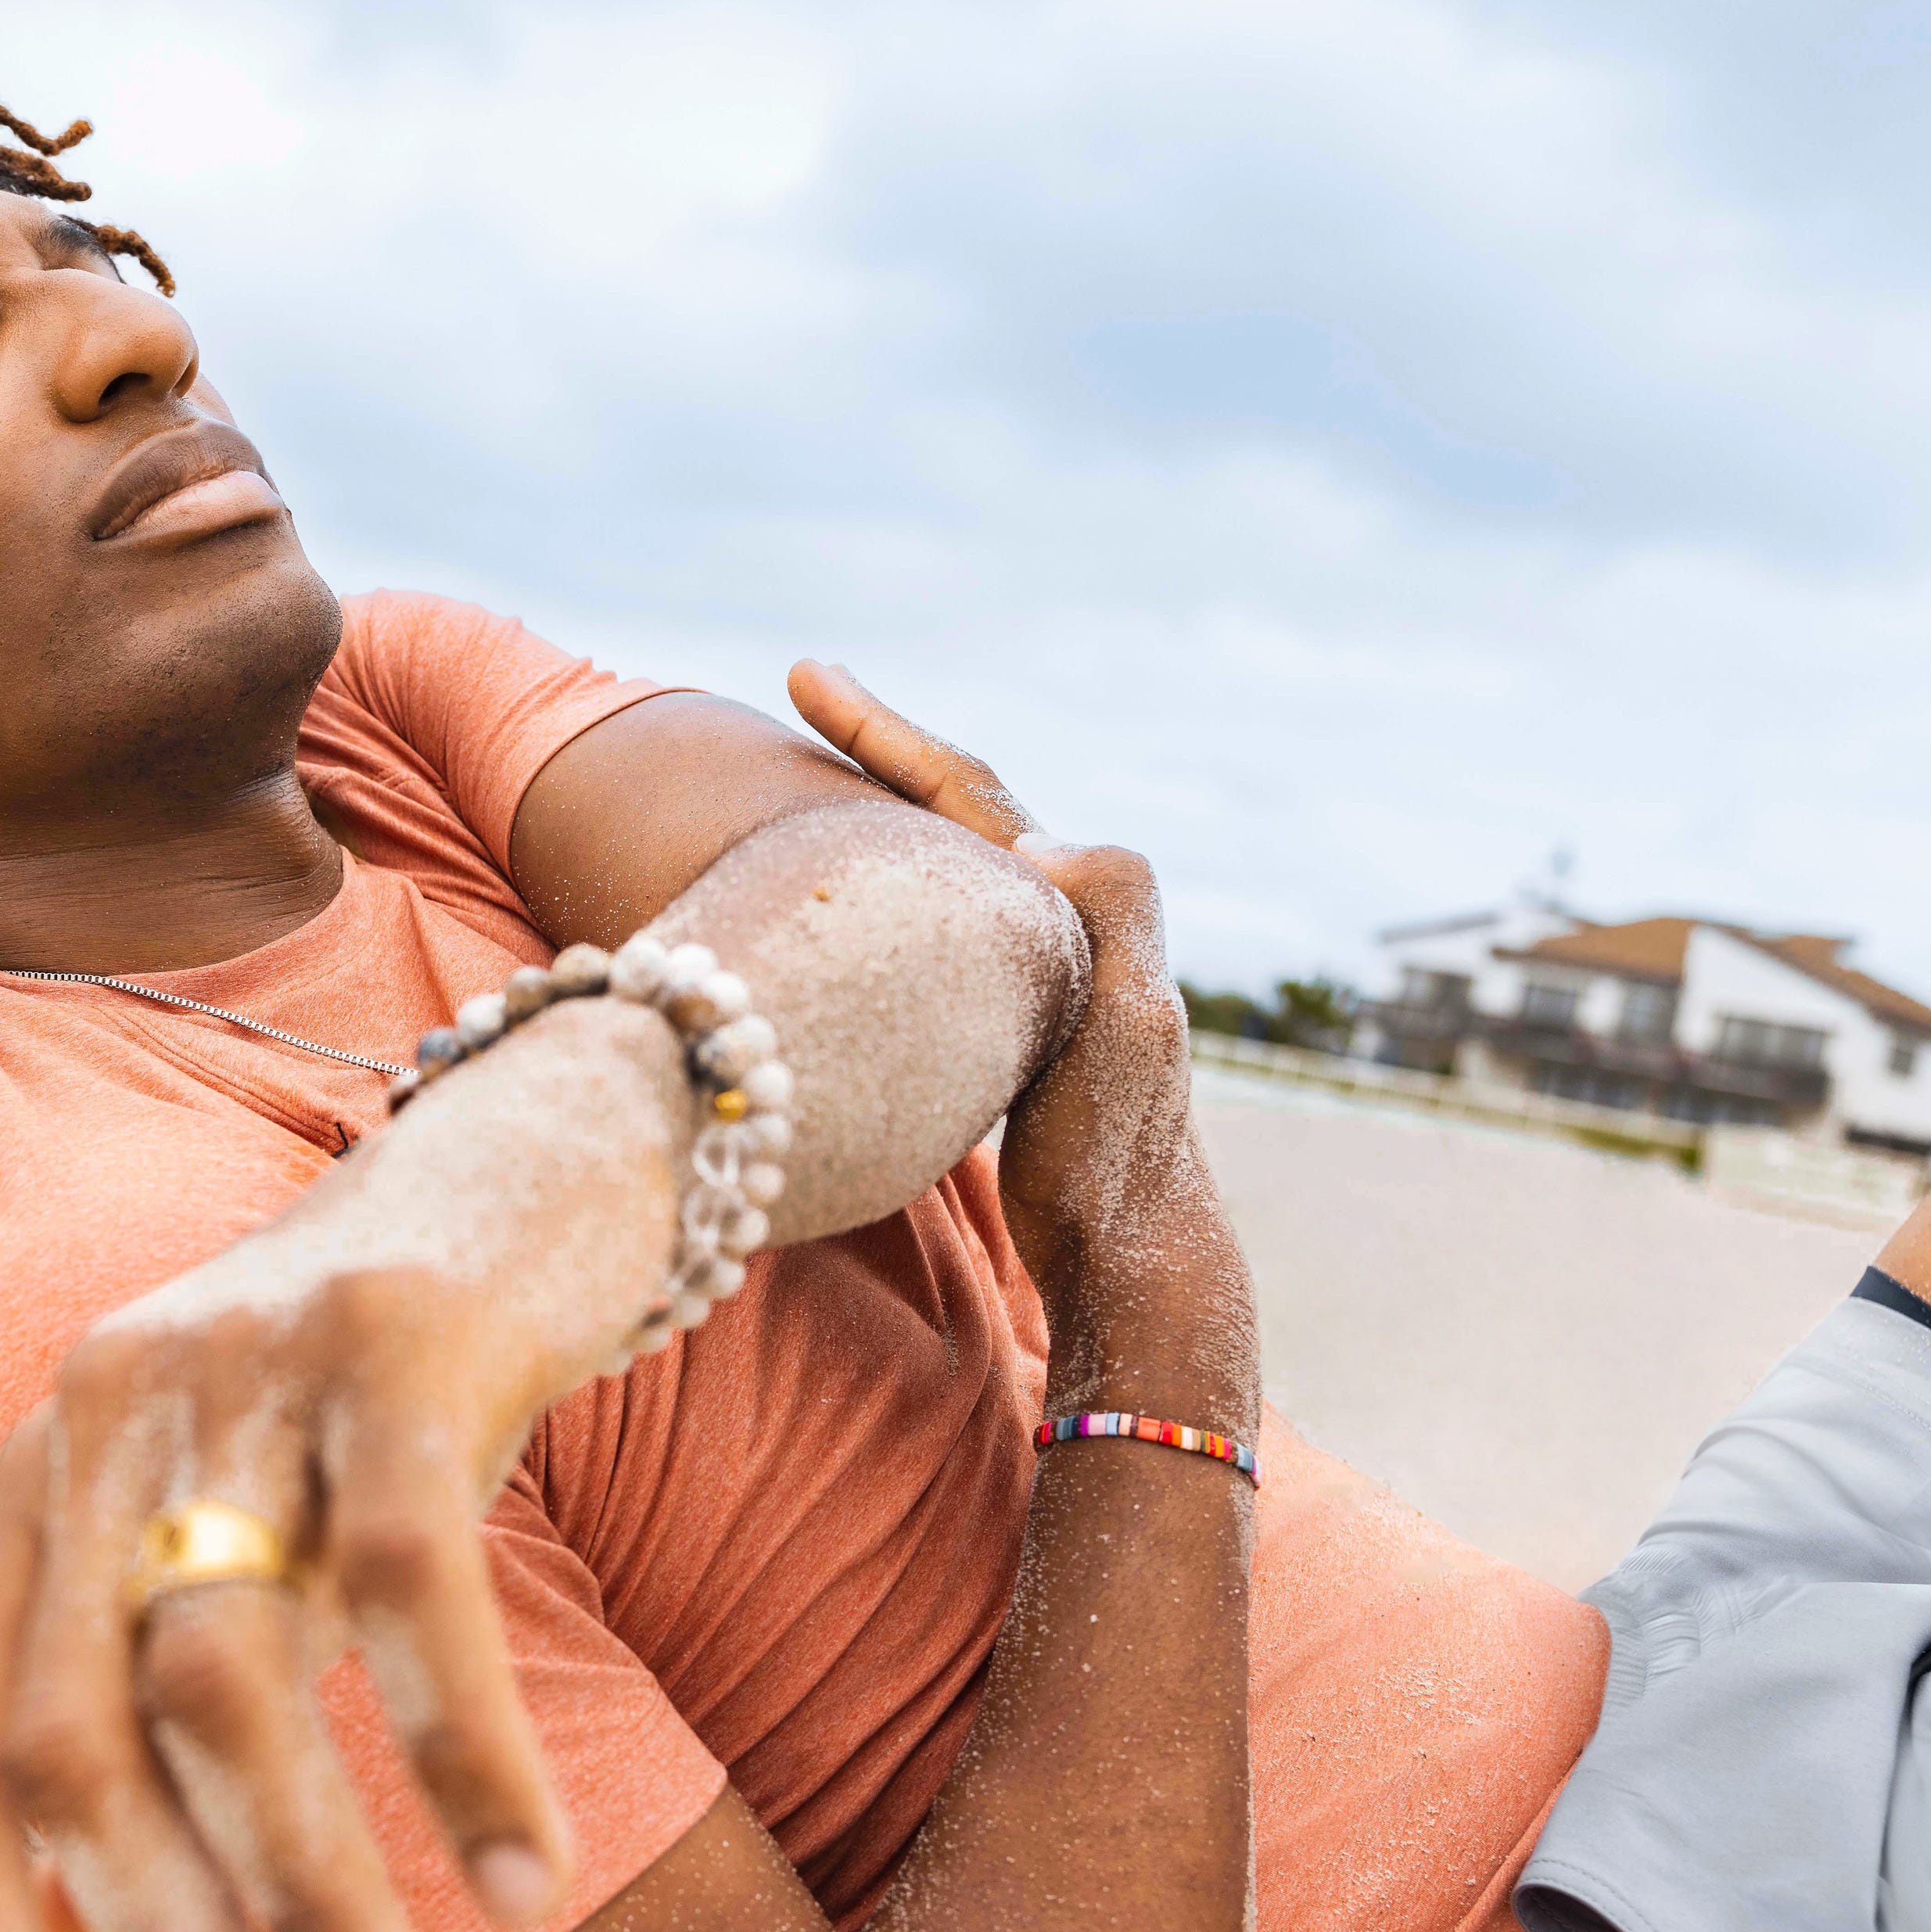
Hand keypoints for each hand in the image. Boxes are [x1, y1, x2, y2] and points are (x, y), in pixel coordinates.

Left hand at [0, 1262, 586, 1931]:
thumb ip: (142, 1714)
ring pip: (232, 1686)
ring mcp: (236, 1371)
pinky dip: (460, 1750)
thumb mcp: (231, 1536)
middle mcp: (96, 1431)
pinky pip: (403, 1573)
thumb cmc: (375, 1401)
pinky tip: (525, 1882)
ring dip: (331, 1919)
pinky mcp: (389, 1332)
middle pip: (77, 1754)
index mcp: (33, 1505)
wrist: (530, 1149)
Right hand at [786, 662, 1249, 1425]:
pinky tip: (841, 910)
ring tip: (806, 782)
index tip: (806, 677)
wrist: (1126, 1254)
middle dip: (876, 748)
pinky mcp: (996, 1026)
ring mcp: (1023, 973)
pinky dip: (878, 892)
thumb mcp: (1127, 1025)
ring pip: (934, 866)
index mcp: (1070, 901)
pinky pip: (926, 927)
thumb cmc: (1114, 1152)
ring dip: (876, 813)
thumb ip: (1112, 910)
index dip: (884, 729)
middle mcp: (1050, 922)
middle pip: (950, 808)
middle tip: (803, 688)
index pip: (966, 788)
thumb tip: (1038, 840)